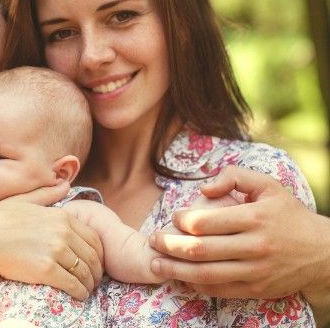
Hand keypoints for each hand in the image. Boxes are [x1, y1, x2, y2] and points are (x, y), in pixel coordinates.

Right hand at [0, 181, 103, 300]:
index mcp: (60, 217)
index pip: (93, 238)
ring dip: (89, 283)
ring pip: (84, 271)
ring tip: (87, 290)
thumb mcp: (23, 201)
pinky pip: (73, 284)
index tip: (96, 264)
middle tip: (95, 281)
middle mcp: (62, 232)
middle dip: (97, 271)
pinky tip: (79, 295)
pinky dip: (80, 292)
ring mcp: (55, 250)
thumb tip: (66, 184)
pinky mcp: (47, 269)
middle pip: (92, 256)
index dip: (99, 254)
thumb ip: (47, 194)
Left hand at [149, 166, 328, 300]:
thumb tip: (203, 188)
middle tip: (152, 240)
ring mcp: (254, 271)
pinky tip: (179, 277)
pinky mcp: (255, 289)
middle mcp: (254, 246)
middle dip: (169, 245)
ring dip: (174, 269)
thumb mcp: (267, 185)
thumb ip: (234, 176)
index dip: (181, 221)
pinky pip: (218, 289)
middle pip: (199, 249)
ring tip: (155, 262)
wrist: (321, 252)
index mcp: (254, 218)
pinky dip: (194, 284)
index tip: (173, 217)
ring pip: (205, 273)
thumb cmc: (287, 214)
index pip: (205, 222)